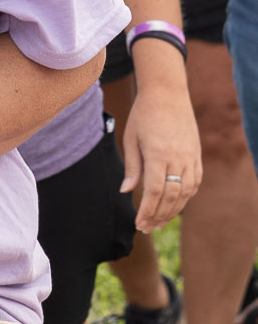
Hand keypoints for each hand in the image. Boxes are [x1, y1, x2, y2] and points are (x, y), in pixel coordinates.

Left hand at [119, 83, 201, 232]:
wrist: (168, 94)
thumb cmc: (144, 115)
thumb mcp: (131, 138)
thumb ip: (132, 167)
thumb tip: (127, 192)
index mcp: (158, 154)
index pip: (155, 191)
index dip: (147, 210)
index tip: (138, 223)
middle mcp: (177, 158)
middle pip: (171, 196)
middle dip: (158, 215)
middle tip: (146, 228)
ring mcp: (190, 158)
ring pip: (185, 193)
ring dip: (172, 211)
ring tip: (158, 222)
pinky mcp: (196, 156)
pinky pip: (194, 183)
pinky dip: (185, 198)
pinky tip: (174, 206)